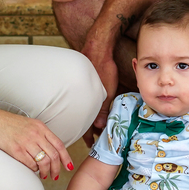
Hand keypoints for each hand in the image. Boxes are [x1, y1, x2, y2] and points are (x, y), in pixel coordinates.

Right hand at [0, 109, 72, 180]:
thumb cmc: (8, 123)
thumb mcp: (29, 124)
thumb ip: (40, 134)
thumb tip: (49, 150)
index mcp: (40, 127)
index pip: (59, 145)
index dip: (66, 158)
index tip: (68, 166)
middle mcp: (35, 134)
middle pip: (53, 155)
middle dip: (56, 169)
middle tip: (55, 175)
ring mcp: (26, 142)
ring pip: (44, 162)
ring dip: (46, 171)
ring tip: (44, 175)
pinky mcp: (15, 150)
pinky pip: (30, 164)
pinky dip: (34, 169)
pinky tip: (33, 170)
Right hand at [80, 22, 119, 142]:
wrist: (98, 45)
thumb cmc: (103, 65)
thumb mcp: (106, 89)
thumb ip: (102, 108)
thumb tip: (99, 126)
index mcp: (87, 98)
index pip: (86, 123)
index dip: (88, 135)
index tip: (90, 144)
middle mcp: (83, 95)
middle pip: (85, 117)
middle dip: (89, 129)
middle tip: (93, 140)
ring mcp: (83, 88)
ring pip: (86, 108)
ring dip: (91, 117)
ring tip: (95, 128)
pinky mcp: (86, 81)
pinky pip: (87, 98)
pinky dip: (90, 105)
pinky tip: (93, 108)